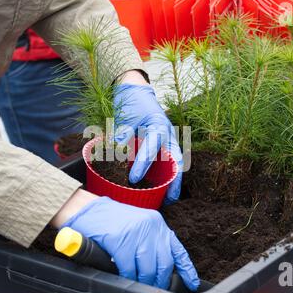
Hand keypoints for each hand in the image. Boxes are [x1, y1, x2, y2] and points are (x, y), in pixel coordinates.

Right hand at [61, 196, 199, 290]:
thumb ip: (151, 241)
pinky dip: (128, 276)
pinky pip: (129, 268)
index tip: (190, 283)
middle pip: (163, 263)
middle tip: (155, 287)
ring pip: (148, 268)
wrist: (86, 208)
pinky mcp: (120, 240)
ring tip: (139, 282)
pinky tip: (124, 276)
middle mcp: (150, 227)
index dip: (186, 269)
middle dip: (160, 280)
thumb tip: (161, 267)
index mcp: (157, 223)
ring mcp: (135, 233)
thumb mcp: (138, 226)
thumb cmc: (110, 220)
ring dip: (144, 280)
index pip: (177, 249)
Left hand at [113, 79, 182, 203]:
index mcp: (159, 126)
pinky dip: (166, 176)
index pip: (152, 148)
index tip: (133, 178)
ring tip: (168, 200)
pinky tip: (161, 190)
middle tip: (169, 199)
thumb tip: (117, 149)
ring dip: (173, 181)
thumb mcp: (126, 116)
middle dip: (174, 181)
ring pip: (175, 164)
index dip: (143, 164)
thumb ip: (123, 132)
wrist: (136, 92)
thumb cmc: (132, 103)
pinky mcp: (164, 146)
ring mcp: (168, 142)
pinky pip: (167, 163)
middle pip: (176, 161)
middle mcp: (168, 135)